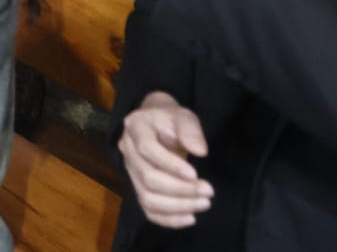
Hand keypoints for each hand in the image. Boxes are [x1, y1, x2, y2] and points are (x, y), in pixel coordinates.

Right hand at [119, 93, 212, 228]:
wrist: (158, 127)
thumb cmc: (171, 120)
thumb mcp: (183, 116)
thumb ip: (190, 130)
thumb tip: (200, 151)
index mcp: (135, 127)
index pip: (147, 149)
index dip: (170, 164)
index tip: (195, 174)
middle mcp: (128, 151)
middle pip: (147, 177)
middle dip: (180, 189)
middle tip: (208, 191)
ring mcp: (131, 173)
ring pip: (147, 198)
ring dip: (177, 206)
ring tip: (204, 204)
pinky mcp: (138, 189)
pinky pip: (149, 211)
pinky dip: (169, 219)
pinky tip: (191, 217)